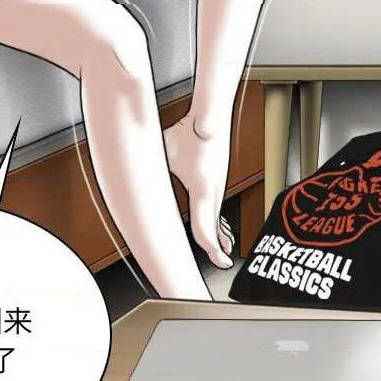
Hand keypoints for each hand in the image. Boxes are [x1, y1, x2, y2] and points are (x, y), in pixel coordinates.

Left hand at [166, 116, 234, 269]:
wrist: (210, 116)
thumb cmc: (187, 130)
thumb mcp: (167, 145)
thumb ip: (162, 147)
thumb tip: (156, 134)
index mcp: (202, 186)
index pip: (206, 223)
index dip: (210, 243)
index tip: (217, 256)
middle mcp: (212, 190)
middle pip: (214, 227)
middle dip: (217, 248)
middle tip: (222, 265)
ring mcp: (215, 189)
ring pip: (216, 221)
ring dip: (219, 240)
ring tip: (223, 258)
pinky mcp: (214, 186)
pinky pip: (216, 212)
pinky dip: (219, 228)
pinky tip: (223, 238)